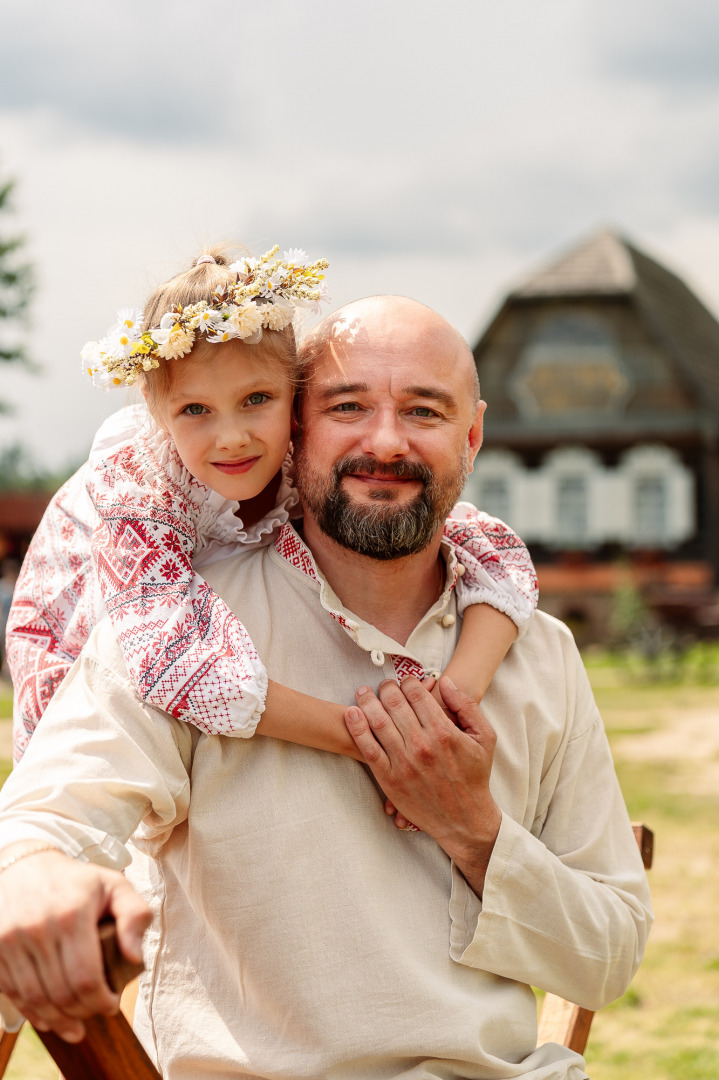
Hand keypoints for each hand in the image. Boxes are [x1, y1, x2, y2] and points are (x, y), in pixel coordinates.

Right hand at [0, 846, 150, 1041]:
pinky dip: (33, 1012)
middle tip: (95, 1013)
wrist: (24, 866)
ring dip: (58, 1019)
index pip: (85, 977)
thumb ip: (134, 916)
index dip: (100, 1001)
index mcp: (71, 914)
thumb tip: (134, 956)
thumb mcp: (114, 885)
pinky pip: (13, 993)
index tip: (111, 1006)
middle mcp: (38, 929)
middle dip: (82, 1012)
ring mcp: (11, 941)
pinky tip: (49, 1019)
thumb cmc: (76, 881)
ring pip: (35, 999)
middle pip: (61, 993)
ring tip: (74, 1025)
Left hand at [345, 676, 501, 895]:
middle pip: (394, 703)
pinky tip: (351, 713)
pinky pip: (368, 749)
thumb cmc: (475, 776)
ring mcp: (404, 762)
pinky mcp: (389, 779)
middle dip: (386, 688)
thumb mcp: (484, 737)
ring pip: (378, 721)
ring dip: (367, 701)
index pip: (417, 695)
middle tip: (383, 685)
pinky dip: (357, 728)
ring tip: (363, 692)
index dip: (408, 682)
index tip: (405, 681)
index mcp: (444, 732)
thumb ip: (466, 706)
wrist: (464, 818)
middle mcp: (422, 745)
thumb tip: (445, 682)